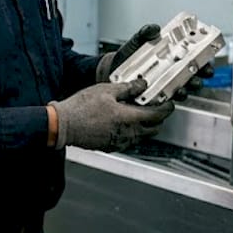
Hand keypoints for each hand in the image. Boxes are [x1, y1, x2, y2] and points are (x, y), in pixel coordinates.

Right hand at [49, 80, 175, 151]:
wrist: (64, 125)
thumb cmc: (81, 107)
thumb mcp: (105, 90)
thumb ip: (128, 88)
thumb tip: (141, 85)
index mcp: (129, 118)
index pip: (157, 115)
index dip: (166, 108)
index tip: (168, 103)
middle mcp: (128, 133)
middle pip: (154, 129)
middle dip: (158, 118)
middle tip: (153, 106)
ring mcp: (120, 142)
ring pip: (142, 136)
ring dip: (144, 126)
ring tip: (135, 113)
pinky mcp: (111, 146)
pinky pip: (129, 140)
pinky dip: (132, 132)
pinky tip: (121, 122)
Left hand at [97, 24, 216, 101]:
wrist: (111, 71)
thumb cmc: (126, 57)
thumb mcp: (136, 42)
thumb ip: (145, 33)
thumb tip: (154, 28)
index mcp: (171, 58)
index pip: (193, 60)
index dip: (204, 63)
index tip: (208, 64)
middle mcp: (170, 74)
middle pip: (192, 78)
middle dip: (199, 79)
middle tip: (199, 78)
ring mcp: (163, 87)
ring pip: (181, 91)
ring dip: (185, 91)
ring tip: (183, 90)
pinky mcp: (154, 98)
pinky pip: (165, 103)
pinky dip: (167, 102)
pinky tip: (166, 100)